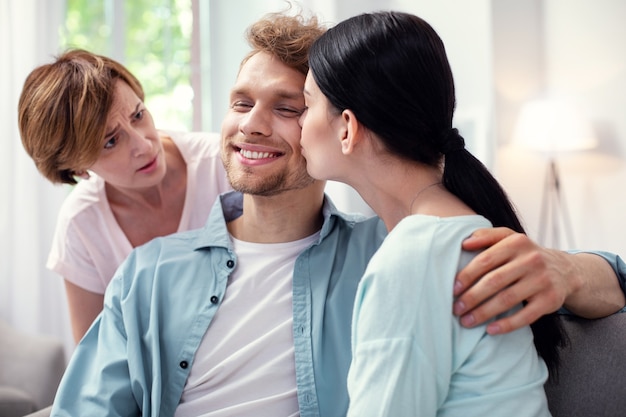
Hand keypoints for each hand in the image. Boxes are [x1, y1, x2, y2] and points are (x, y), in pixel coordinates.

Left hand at [453, 228, 577, 334]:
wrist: (565, 270)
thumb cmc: (525, 255)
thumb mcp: (510, 238)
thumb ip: (486, 236)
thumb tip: (464, 243)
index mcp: (517, 243)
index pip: (486, 260)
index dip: (467, 275)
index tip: (453, 289)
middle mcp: (531, 260)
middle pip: (494, 281)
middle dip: (471, 297)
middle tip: (455, 309)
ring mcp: (542, 281)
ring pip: (507, 299)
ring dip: (483, 313)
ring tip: (466, 321)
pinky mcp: (550, 301)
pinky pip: (526, 316)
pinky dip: (507, 325)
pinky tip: (490, 330)